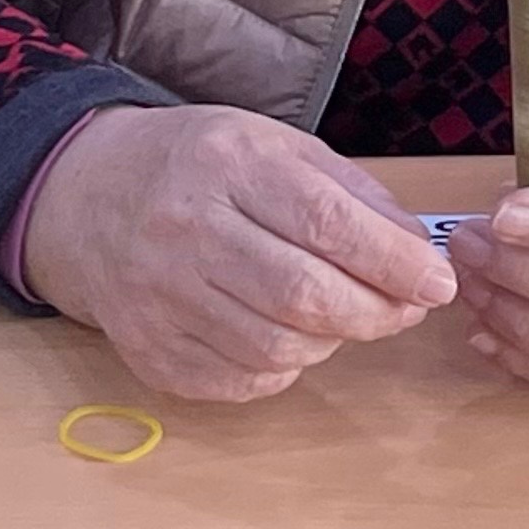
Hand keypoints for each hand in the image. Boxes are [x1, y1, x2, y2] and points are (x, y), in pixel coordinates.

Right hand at [22, 102, 456, 402]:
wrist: (90, 197)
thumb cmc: (202, 167)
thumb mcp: (277, 147)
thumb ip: (353, 197)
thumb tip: (418, 258)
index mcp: (226, 164)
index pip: (324, 222)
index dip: (392, 261)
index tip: (438, 283)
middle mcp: (185, 229)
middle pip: (303, 295)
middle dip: (375, 312)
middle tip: (405, 309)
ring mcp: (158, 296)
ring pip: (277, 348)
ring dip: (332, 341)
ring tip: (341, 315)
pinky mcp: (149, 350)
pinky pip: (241, 380)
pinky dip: (283, 368)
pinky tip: (287, 335)